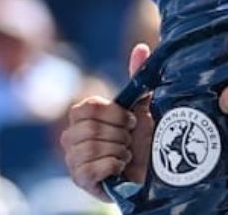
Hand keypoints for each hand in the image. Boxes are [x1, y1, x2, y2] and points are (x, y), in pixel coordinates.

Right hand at [60, 43, 154, 200]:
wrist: (155, 171)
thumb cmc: (146, 137)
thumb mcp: (144, 106)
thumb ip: (138, 78)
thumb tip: (142, 47)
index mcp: (84, 117)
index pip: (87, 107)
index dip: (113, 114)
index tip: (131, 120)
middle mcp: (72, 137)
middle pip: (90, 128)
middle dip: (119, 134)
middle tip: (130, 140)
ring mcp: (73, 160)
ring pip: (91, 148)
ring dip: (119, 151)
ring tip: (127, 154)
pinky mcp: (80, 180)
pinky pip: (91, 168)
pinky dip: (113, 166)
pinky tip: (120, 167)